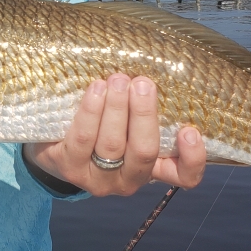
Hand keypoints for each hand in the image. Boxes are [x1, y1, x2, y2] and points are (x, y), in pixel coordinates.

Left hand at [24, 73, 205, 196]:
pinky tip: (96, 90)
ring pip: (112, 145)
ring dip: (117, 108)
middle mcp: (129, 180)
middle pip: (144, 152)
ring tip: (118, 80)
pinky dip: (91, 112)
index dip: (193, 158)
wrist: (57, 145)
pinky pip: (82, 140)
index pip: (185, 176)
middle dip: (144, 115)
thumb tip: (154, 70)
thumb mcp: (130, 124)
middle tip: (143, 84)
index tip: (190, 129)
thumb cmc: (104, 127)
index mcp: (153, 169)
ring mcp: (98, 179)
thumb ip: (144, 109)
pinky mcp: (70, 168)